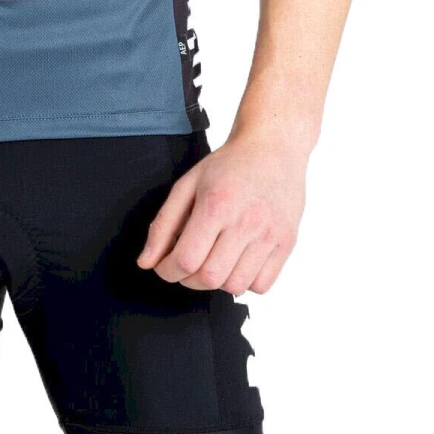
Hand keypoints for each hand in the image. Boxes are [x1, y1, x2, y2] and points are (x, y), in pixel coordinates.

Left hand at [136, 133, 306, 294]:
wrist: (272, 148)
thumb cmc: (229, 164)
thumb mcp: (187, 184)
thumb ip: (163, 224)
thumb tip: (146, 262)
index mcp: (216, 204)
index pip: (186, 259)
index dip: (168, 271)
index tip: (165, 267)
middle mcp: (246, 222)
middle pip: (210, 278)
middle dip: (189, 280)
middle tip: (186, 265)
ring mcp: (270, 234)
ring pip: (236, 286)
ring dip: (217, 282)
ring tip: (213, 260)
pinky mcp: (287, 242)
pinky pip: (262, 285)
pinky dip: (245, 282)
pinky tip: (237, 261)